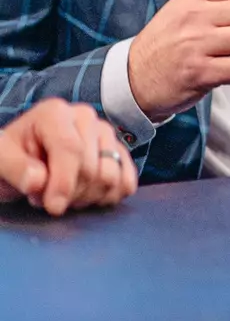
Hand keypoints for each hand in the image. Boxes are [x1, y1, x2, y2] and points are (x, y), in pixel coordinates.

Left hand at [0, 99, 136, 214]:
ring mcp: (106, 133)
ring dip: (88, 197)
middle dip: (70, 193)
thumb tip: (38, 181)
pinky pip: (127, 180)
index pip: (71, 149)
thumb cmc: (11, 157)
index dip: (63, 183)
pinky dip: (111, 196)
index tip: (52, 207)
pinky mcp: (119, 150)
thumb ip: (15, 168)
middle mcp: (86, 117)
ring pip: (111, 176)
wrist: (22, 158)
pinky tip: (89, 198)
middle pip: (92, 168)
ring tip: (65, 196)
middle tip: (47, 198)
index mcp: (55, 113)